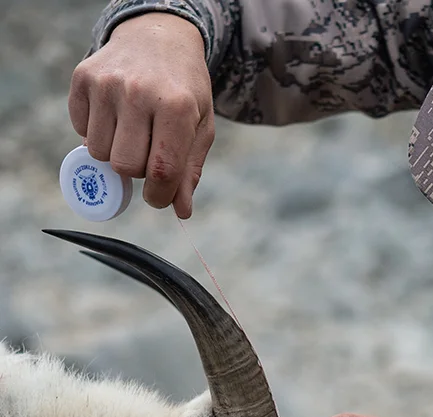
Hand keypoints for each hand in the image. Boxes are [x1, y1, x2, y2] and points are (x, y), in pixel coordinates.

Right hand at [68, 12, 214, 218]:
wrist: (159, 37)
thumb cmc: (184, 90)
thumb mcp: (200, 127)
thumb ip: (189, 171)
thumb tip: (181, 211)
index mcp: (176, 107)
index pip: (161, 172)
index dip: (159, 196)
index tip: (159, 196)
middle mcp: (138, 92)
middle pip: (125, 166)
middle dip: (136, 172)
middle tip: (148, 153)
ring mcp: (107, 83)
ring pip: (98, 153)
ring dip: (114, 153)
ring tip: (132, 132)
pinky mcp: (83, 77)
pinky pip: (81, 130)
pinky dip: (96, 133)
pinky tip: (114, 115)